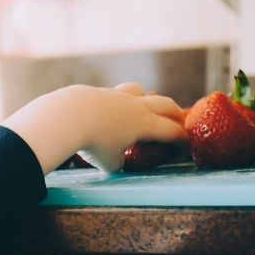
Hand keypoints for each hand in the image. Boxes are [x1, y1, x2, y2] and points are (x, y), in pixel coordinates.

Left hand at [1, 83, 187, 173]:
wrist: (69, 116)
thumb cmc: (94, 143)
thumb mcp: (110, 164)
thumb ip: (118, 162)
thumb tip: (117, 161)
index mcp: (145, 124)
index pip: (172, 131)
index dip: (182, 140)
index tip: (185, 146)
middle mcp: (136, 106)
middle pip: (165, 104)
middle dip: (175, 114)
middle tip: (178, 121)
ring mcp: (117, 96)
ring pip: (140, 90)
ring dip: (146, 99)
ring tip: (143, 108)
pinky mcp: (99, 92)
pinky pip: (115, 94)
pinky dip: (118, 102)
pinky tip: (108, 111)